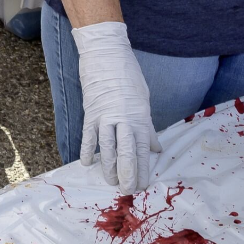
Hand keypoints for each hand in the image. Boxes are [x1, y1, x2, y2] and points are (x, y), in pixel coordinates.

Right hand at [73, 21, 159, 192]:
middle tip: (127, 190)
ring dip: (108, 167)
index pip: (142, 150)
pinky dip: (87, 150)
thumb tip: (155, 148)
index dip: (143, 169)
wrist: (106, 54)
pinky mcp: (90, 111)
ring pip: (107, 148)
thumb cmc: (128, 75)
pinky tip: (87, 162)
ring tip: (111, 181)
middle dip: (127, 174)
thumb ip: (148, 126)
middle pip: (126, 153)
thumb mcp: (144, 100)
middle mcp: (123, 119)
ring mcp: (105, 116)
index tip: (143, 184)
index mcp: (140, 117)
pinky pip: (88, 135)